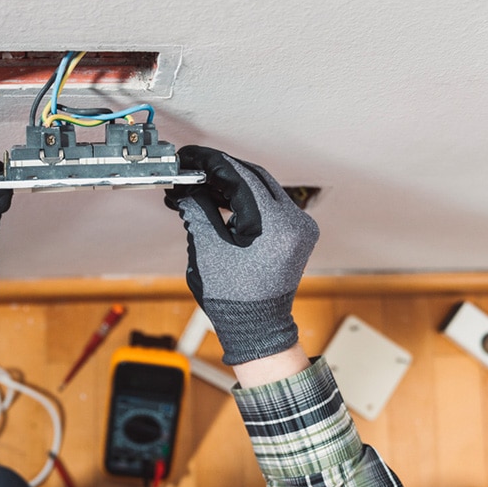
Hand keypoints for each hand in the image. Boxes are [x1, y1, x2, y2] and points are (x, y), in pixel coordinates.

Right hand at [166, 146, 318, 364]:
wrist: (257, 329)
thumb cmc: (234, 301)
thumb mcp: (207, 251)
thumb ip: (197, 211)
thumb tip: (187, 188)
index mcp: (276, 224)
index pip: (240, 176)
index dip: (210, 163)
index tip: (189, 158)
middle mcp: (295, 221)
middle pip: (252, 177)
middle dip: (218, 172)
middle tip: (190, 171)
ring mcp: (299, 227)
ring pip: (260, 188)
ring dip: (229, 186)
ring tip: (198, 188)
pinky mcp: (296, 234)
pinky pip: (268, 205)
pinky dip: (243, 201)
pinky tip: (219, 201)